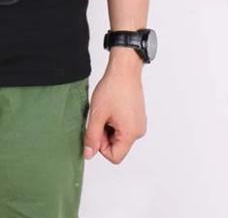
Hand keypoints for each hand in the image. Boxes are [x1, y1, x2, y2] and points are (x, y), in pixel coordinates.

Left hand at [83, 49, 146, 163]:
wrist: (124, 70)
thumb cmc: (113, 89)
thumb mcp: (97, 114)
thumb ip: (92, 137)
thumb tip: (88, 154)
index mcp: (131, 134)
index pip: (114, 157)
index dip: (101, 146)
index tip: (96, 129)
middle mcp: (138, 132)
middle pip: (117, 147)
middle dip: (104, 135)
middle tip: (99, 117)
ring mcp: (139, 123)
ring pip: (119, 137)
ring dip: (108, 127)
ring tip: (105, 110)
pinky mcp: (138, 116)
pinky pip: (124, 127)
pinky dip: (114, 121)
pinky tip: (111, 108)